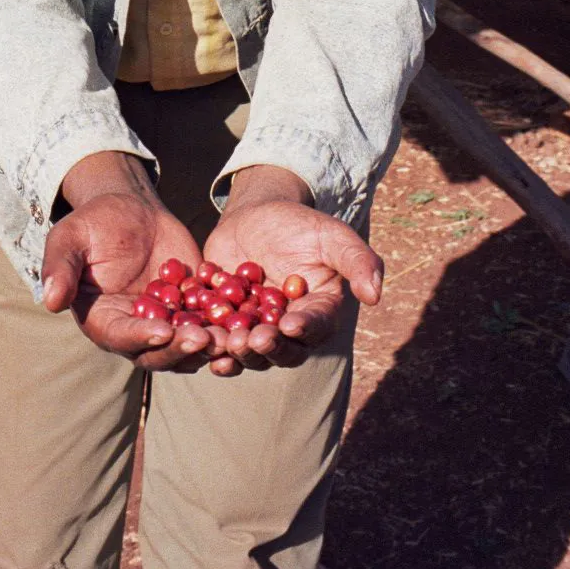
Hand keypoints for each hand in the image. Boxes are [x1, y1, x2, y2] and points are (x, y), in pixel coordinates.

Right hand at [40, 153, 227, 372]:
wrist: (129, 208)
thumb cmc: (91, 222)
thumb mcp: (69, 238)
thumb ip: (59, 267)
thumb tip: (49, 301)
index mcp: (103, 321)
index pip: (122, 338)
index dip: (142, 337)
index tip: (163, 330)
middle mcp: (136, 331)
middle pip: (160, 352)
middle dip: (182, 349)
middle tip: (205, 339)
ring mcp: (168, 321)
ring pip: (190, 345)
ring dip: (210, 345)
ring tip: (231, 337)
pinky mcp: (193, 307)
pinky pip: (212, 320)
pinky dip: (229, 323)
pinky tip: (249, 315)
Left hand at [203, 166, 382, 376]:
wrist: (255, 216)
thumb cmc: (300, 225)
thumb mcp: (331, 234)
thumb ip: (358, 260)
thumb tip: (375, 295)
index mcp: (318, 313)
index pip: (315, 326)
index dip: (304, 327)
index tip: (291, 324)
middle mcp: (288, 332)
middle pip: (280, 350)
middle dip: (266, 347)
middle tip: (252, 339)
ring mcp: (255, 330)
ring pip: (247, 352)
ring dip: (235, 352)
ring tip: (224, 344)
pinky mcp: (224, 325)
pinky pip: (216, 338)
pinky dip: (206, 342)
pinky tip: (194, 338)